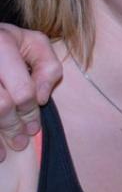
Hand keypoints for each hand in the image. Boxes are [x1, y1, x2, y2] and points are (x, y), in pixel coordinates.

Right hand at [0, 24, 60, 160]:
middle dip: (13, 126)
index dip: (30, 110)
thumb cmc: (9, 42)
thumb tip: (41, 99)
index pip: (22, 90)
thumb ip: (47, 67)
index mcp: (2, 46)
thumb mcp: (35, 43)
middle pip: (0, 106)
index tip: (34, 124)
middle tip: (22, 140)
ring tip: (7, 150)